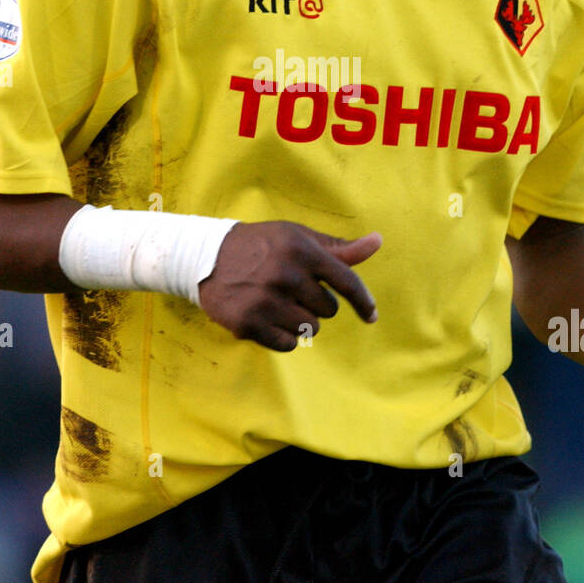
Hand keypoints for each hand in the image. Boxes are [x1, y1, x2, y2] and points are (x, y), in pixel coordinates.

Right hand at [197, 220, 381, 351]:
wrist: (206, 257)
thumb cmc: (261, 246)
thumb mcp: (297, 238)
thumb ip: (338, 247)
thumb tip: (377, 241)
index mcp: (301, 250)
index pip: (346, 282)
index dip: (364, 302)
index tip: (371, 316)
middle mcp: (285, 274)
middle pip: (327, 310)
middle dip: (315, 304)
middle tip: (291, 290)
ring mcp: (265, 300)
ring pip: (309, 330)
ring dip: (299, 322)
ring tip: (277, 303)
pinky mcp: (248, 322)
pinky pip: (287, 344)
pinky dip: (282, 336)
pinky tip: (267, 318)